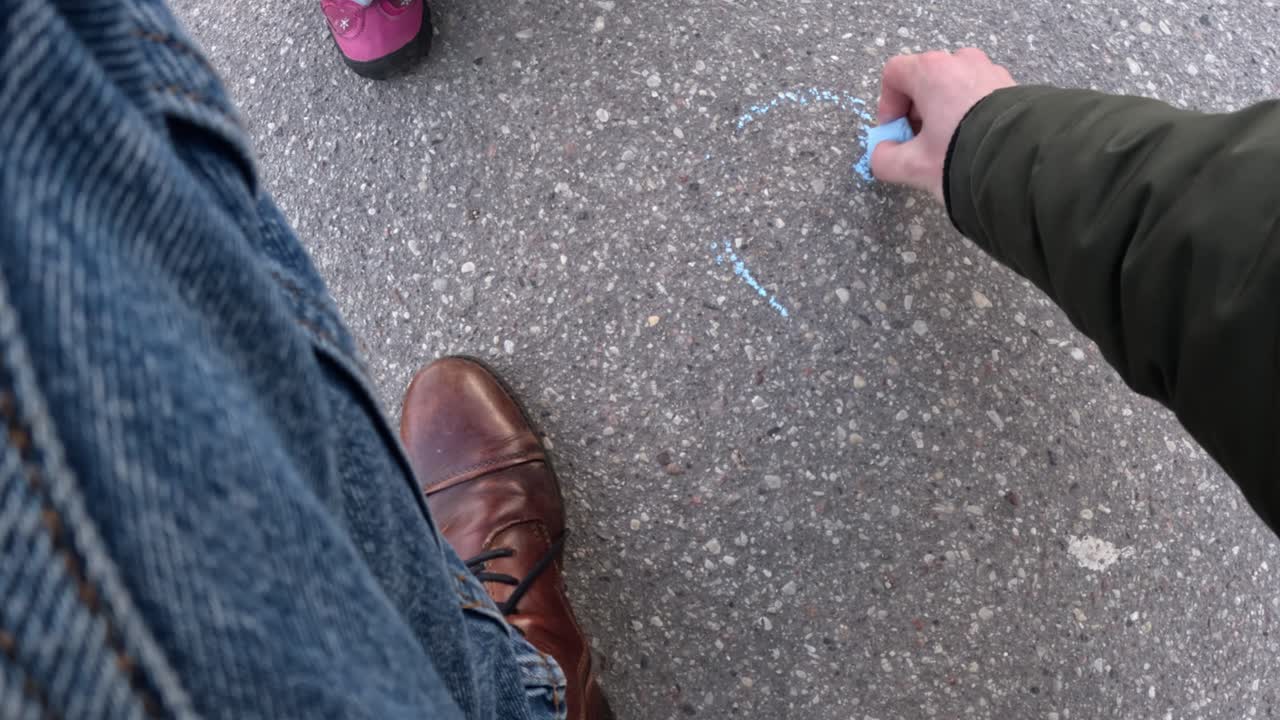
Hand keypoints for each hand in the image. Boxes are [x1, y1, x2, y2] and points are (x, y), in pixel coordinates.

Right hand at [871, 49, 1015, 203]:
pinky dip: (970, 114)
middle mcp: (961, 62)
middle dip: (917, 113)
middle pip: (925, 80)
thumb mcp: (914, 166)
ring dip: (944, 113)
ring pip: (953, 87)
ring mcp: (989, 71)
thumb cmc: (963, 156)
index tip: (896, 132)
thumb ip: (884, 159)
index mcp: (932, 71)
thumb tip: (883, 154)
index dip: (887, 105)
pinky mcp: (1011, 86)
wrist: (1021, 162)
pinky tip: (974, 143)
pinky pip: (979, 94)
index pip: (895, 74)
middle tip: (919, 144)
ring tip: (949, 146)